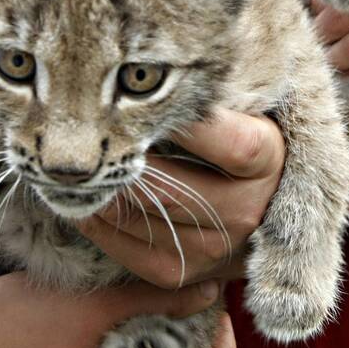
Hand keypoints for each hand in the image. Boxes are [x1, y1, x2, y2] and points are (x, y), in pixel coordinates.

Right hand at [0, 273, 231, 347]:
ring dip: (168, 342)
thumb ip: (163, 301)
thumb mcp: (103, 304)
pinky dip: (136, 343)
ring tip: (165, 299)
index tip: (216, 316)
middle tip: (195, 301)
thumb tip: (212, 293)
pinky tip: (128, 307)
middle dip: (197, 345)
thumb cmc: (28, 324)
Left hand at [78, 108, 285, 287]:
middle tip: (88, 128)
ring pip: (131, 213)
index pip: (225, 141)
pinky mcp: (176, 273)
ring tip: (82, 157)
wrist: (258, 210)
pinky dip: (91, 215)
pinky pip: (115, 242)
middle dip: (118, 156)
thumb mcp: (242, 109)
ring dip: (97, 184)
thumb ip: (209, 95)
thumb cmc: (236, 139)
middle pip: (162, 185)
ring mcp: (210, 248)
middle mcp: (244, 210)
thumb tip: (148, 75)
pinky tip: (88, 191)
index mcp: (266, 159)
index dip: (182, 122)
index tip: (143, 97)